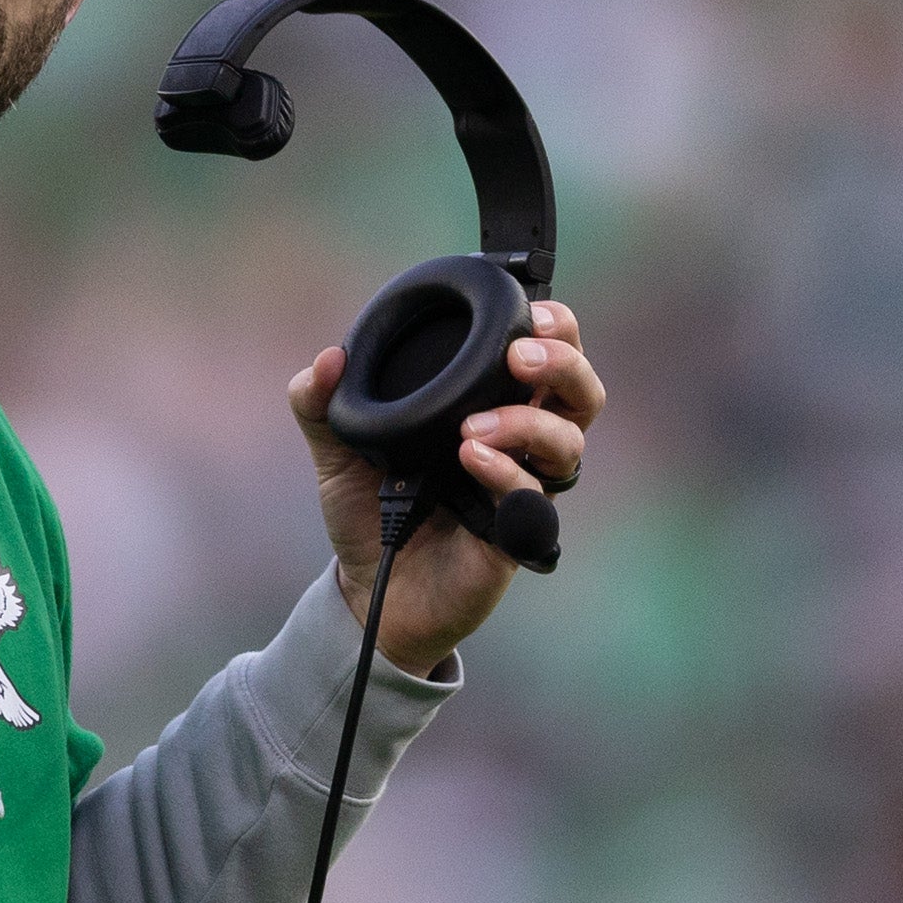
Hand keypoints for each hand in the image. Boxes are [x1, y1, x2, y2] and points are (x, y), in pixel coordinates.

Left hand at [289, 299, 606, 675]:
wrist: (369, 592)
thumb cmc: (371, 513)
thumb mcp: (337, 451)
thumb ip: (322, 403)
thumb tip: (328, 360)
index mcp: (494, 406)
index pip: (548, 356)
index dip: (556, 327)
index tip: (532, 310)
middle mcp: (521, 444)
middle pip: (581, 393)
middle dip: (564, 362)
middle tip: (521, 353)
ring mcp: (524, 488)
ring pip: (567, 443)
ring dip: (528, 421)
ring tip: (473, 427)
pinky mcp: (516, 535)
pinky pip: (530, 497)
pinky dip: (504, 472)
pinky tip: (469, 458)